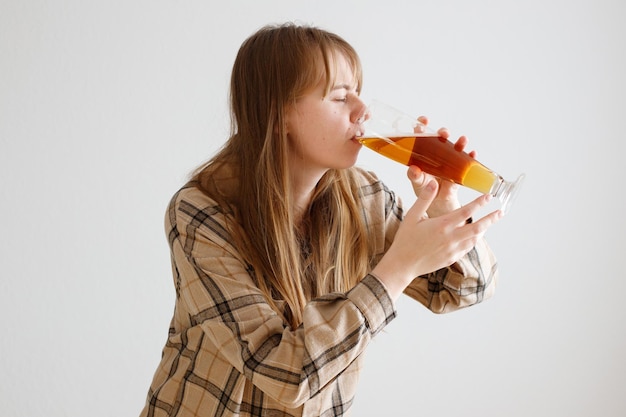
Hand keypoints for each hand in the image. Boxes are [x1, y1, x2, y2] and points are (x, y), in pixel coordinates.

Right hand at [372, 180, 501, 299]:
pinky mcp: (451, 258)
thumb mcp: (412, 216)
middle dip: (491, 218)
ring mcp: (452, 250)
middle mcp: (450, 238)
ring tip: (490, 222)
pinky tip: (474, 236)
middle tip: (501, 211)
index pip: (466, 212)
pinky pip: (468, 248)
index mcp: (441, 225)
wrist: (402, 264)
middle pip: (477, 227)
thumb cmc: (405, 239)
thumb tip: (433, 183)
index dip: (479, 203)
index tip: (489, 196)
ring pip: (475, 239)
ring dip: (484, 230)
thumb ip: (424, 199)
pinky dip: (474, 240)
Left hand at [407, 117, 476, 216]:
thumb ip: (415, 177)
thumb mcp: (418, 183)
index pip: (422, 137)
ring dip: (459, 144)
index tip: (423, 120)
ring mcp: (449, 163)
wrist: (437, 205)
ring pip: (455, 149)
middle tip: (444, 133)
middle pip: (440, 140)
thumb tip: (413, 169)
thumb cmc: (425, 191)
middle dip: (443, 133)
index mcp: (423, 156)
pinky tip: (472, 154)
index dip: (422, 127)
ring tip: (463, 140)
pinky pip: (466, 164)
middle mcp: (437, 156)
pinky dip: (470, 158)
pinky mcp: (459, 173)